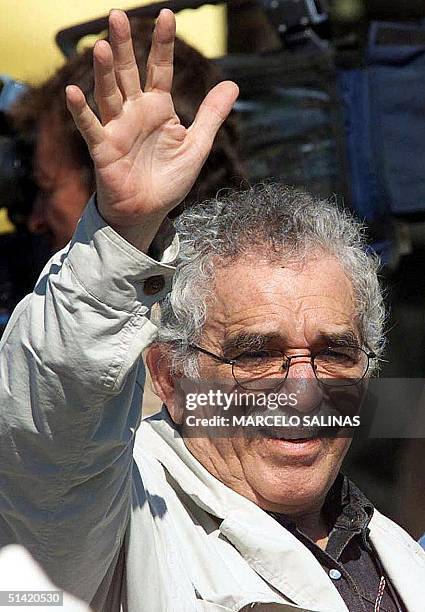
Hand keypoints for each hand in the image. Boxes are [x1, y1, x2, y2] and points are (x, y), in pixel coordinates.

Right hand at [66, 9, 238, 251]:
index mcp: (158, 108)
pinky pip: (91, 127)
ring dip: (105, 72)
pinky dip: (82, 111)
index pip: (159, 69)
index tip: (166, 16)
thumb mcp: (197, 146)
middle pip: (128, 73)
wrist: (149, 212)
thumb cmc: (169, 180)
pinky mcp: (104, 149)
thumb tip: (233, 85)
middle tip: (117, 15)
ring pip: (109, 94)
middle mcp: (135, 112)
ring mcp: (117, 128)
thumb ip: (210, 115)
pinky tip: (74, 92)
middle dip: (125, 46)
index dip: (163, 44)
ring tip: (104, 47)